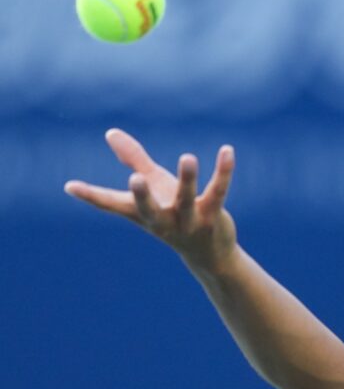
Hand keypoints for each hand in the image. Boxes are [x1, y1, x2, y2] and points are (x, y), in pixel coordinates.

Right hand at [65, 129, 238, 271]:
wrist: (210, 255)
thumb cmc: (174, 215)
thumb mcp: (154, 187)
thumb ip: (134, 160)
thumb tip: (110, 132)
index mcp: (142, 214)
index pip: (112, 206)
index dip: (91, 196)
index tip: (70, 186)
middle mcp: (163, 220)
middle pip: (149, 209)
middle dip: (142, 195)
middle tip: (135, 178)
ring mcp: (189, 221)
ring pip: (187, 199)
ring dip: (187, 179)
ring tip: (187, 157)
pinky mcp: (213, 216)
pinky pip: (218, 192)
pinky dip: (223, 172)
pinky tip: (227, 151)